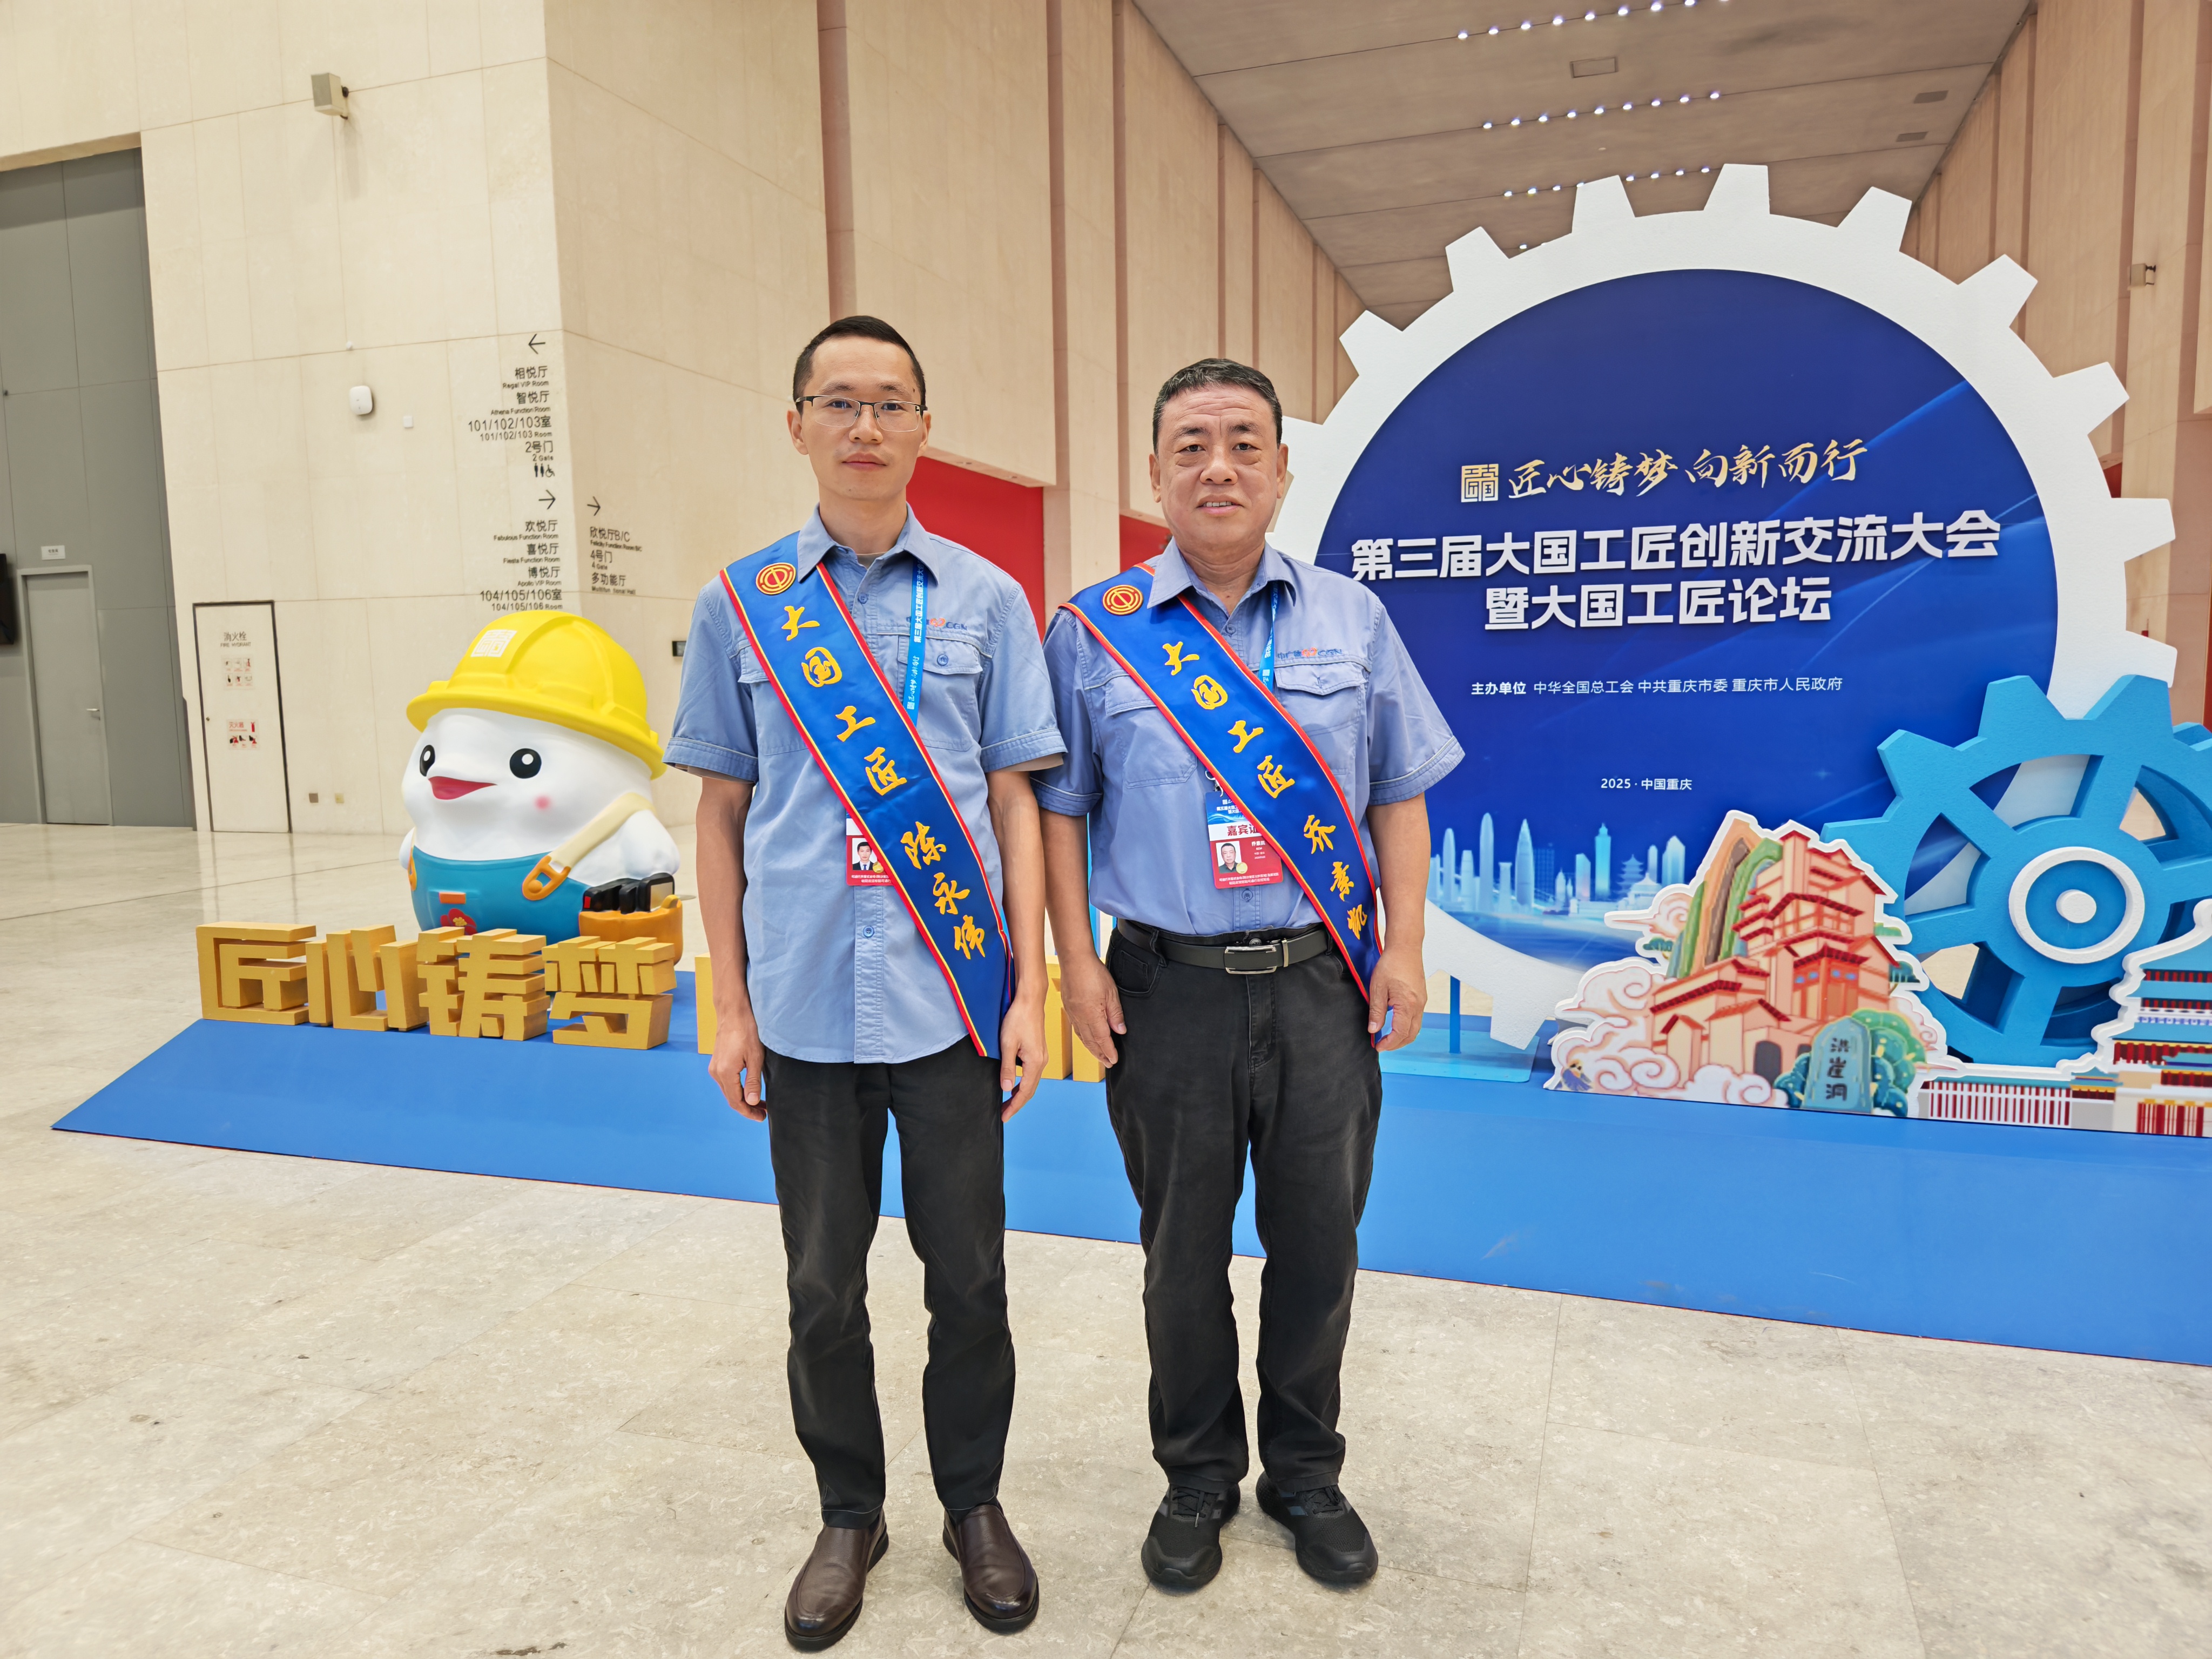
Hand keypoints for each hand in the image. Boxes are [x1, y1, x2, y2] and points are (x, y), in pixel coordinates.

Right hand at [709, 1003, 767, 1119]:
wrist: (733, 1012)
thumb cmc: (747, 1031)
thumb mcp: (755, 1058)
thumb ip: (753, 1082)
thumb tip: (752, 1102)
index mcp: (725, 1073)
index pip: (736, 1102)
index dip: (749, 1112)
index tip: (762, 1117)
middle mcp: (716, 1072)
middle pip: (731, 1098)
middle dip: (747, 1108)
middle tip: (764, 1113)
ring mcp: (715, 1067)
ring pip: (729, 1091)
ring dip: (743, 1099)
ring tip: (760, 1103)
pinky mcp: (717, 1062)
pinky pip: (727, 1082)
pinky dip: (738, 1089)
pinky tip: (749, 1089)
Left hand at [999, 993, 1048, 1120]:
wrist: (1029, 1001)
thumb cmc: (1018, 1019)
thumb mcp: (1007, 1044)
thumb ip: (1007, 1068)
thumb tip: (1006, 1088)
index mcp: (1035, 1062)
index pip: (1025, 1092)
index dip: (1014, 1106)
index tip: (1005, 1117)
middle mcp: (1042, 1062)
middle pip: (1030, 1090)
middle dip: (1016, 1103)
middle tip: (1003, 1114)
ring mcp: (1041, 1056)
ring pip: (1031, 1082)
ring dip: (1019, 1093)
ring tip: (1006, 1102)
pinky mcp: (1038, 1051)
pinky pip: (1031, 1073)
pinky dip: (1023, 1083)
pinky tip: (1014, 1084)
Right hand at [1060, 953, 1124, 1069]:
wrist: (1074, 960)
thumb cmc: (1093, 972)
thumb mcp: (1111, 993)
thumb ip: (1115, 1014)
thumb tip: (1120, 1031)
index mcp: (1092, 1015)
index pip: (1102, 1039)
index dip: (1108, 1051)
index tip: (1114, 1060)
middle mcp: (1080, 1018)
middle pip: (1091, 1042)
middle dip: (1100, 1054)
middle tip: (1108, 1063)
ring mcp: (1072, 1013)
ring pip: (1082, 1036)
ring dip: (1091, 1048)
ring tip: (1099, 1055)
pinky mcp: (1068, 1007)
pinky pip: (1076, 1028)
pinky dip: (1083, 1037)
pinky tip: (1087, 1038)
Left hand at [1368, 944, 1425, 1051]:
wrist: (1406, 948)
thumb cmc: (1391, 964)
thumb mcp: (1378, 988)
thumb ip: (1376, 1011)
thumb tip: (1374, 1030)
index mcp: (1408, 1005)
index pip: (1400, 1033)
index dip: (1390, 1043)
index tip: (1378, 1047)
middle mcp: (1419, 1005)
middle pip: (1411, 1034)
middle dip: (1397, 1044)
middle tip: (1383, 1046)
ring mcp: (1422, 1001)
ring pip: (1416, 1027)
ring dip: (1403, 1036)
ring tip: (1388, 1038)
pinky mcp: (1421, 997)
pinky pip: (1417, 1018)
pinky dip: (1407, 1026)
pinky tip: (1396, 1024)